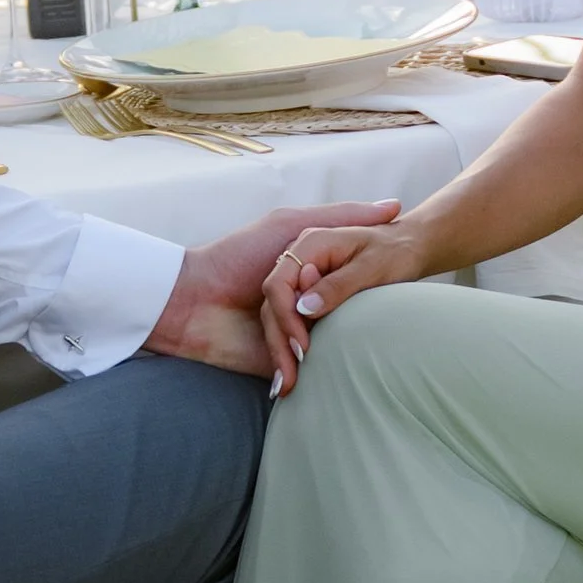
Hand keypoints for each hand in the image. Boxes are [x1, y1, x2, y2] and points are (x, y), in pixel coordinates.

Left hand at [146, 200, 402, 378]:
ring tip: (316, 352)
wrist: (189, 299)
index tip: (356, 281)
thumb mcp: (292, 226)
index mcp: (307, 273)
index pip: (345, 282)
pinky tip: (309, 376)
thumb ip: (341, 215)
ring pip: (318, 346)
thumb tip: (393, 206)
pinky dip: (300, 376)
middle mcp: (301, 303)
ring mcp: (287, 334)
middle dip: (341, 324)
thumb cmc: (237, 256)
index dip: (349, 285)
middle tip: (340, 322)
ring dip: (316, 353)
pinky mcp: (272, 362)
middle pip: (335, 317)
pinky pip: (295, 372)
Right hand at [259, 217, 434, 391]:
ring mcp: (301, 278)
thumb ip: (338, 285)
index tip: (302, 347)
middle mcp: (299, 260)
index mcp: (310, 244)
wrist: (409, 246)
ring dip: (280, 350)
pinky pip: (290, 320)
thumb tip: (304, 308)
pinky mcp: (308, 294)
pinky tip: (293, 373)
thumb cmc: (396, 252)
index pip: (279, 283)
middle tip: (289, 379)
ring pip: (277, 316)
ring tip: (287, 385)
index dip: (285, 317)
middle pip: (273, 304)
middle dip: (279, 343)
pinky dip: (290, 346)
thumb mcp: (373, 266)